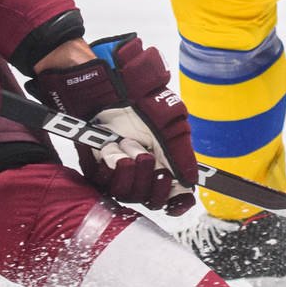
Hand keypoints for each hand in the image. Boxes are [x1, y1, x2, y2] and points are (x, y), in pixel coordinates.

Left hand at [27, 34, 197, 214]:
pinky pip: (104, 183)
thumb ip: (181, 152)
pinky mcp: (95, 167)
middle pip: (150, 199)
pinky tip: (110, 147)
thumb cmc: (135, 94)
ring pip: (127, 194)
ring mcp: (118, 169)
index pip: (174, 194)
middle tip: (146, 154)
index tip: (174, 204)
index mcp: (164, 158)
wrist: (100, 83)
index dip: (176, 203)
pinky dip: (109, 165)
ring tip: (126, 144)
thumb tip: (190, 181)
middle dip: (150, 178)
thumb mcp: (169, 119)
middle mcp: (142, 168)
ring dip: (129, 169)